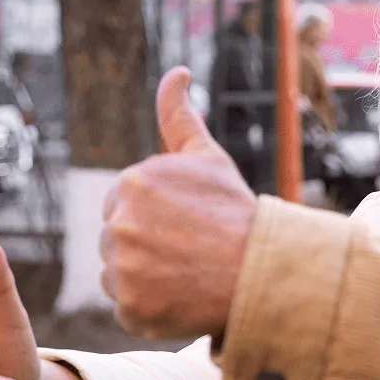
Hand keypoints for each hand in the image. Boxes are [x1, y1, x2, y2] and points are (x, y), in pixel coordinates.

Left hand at [101, 67, 255, 339]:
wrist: (262, 271)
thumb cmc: (235, 212)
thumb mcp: (208, 157)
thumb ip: (179, 116)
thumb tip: (176, 72)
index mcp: (133, 182)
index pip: (124, 204)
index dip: (156, 216)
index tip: (186, 224)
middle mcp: (120, 223)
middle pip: (117, 238)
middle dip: (146, 244)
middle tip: (188, 250)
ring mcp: (122, 268)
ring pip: (117, 273)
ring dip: (144, 276)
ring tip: (184, 273)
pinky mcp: (129, 307)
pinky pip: (125, 307)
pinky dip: (148, 307)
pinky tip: (179, 295)